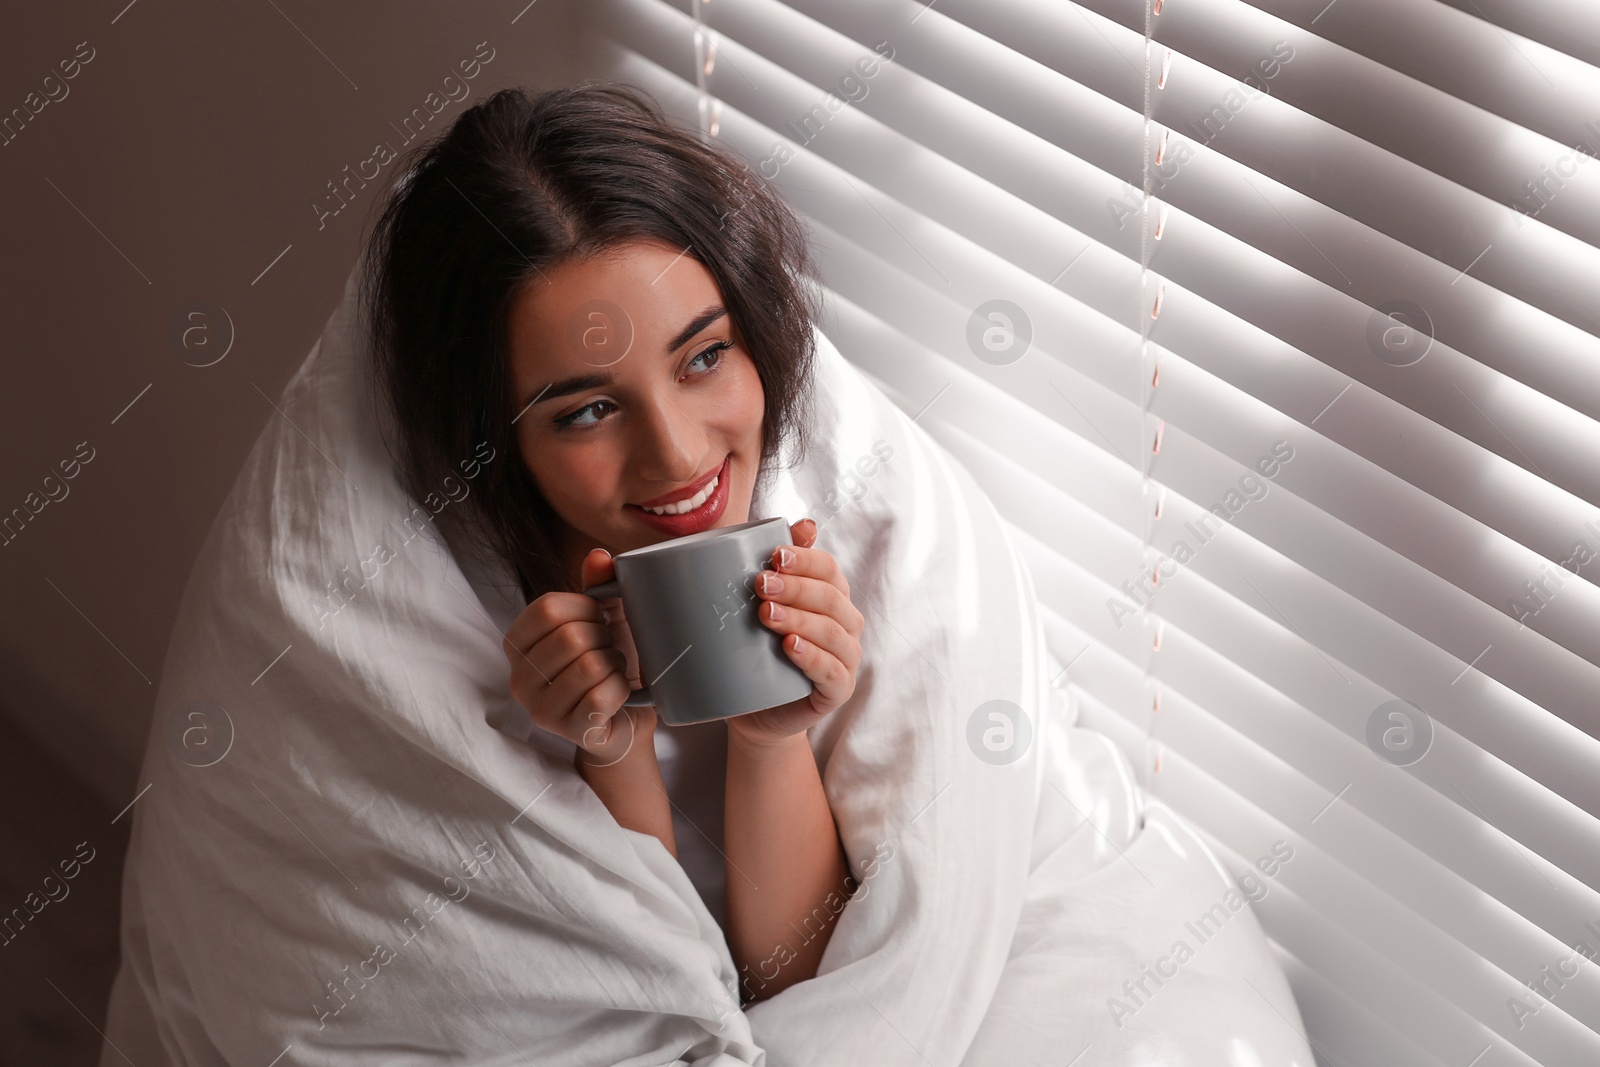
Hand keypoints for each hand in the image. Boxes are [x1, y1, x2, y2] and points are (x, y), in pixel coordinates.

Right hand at [503, 547, 656, 767]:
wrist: (626, 717)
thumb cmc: (608, 662)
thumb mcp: (603, 618)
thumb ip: (598, 584)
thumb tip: (598, 556)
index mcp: (518, 643)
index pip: (547, 609)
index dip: (585, 607)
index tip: (601, 618)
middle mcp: (518, 678)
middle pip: (570, 637)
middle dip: (605, 638)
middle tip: (611, 649)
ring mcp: (539, 709)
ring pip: (589, 666)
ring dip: (615, 664)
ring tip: (614, 670)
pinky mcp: (567, 731)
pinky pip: (602, 697)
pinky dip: (622, 689)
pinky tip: (619, 693)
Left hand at [730, 518, 863, 748]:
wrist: (756, 709)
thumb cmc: (760, 651)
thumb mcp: (762, 606)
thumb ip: (779, 567)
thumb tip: (805, 524)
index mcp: (831, 596)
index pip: (828, 569)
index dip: (805, 559)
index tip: (774, 555)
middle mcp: (845, 624)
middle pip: (831, 598)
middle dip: (796, 588)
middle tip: (760, 584)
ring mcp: (846, 658)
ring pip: (832, 632)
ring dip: (800, 619)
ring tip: (767, 614)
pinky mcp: (838, 690)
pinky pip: (833, 671)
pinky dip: (813, 657)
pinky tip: (791, 646)